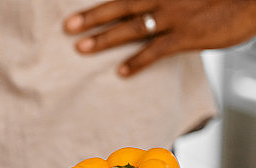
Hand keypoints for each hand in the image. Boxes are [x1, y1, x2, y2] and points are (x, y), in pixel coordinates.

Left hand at [64, 0, 255, 76]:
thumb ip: (172, 0)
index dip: (104, 2)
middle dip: (92, 16)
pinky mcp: (187, 35)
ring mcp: (175, 16)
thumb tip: (154, 11)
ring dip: (104, 38)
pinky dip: (136, 61)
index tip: (79, 8)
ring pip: (131, 27)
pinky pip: (155, 50)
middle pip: (121, 6)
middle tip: (68, 26)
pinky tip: (120, 72)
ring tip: (80, 47)